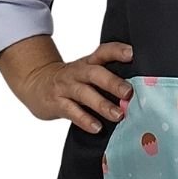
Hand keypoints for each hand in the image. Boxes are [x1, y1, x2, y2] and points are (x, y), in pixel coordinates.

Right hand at [17, 40, 136, 132]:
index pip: (104, 52)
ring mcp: (66, 87)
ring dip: (102, 105)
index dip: (118, 51)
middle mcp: (77, 72)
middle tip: (128, 93)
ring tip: (118, 115)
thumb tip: (141, 89)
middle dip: (112, 83)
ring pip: (84, 94)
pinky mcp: (57, 103)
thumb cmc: (72, 80)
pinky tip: (97, 127)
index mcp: (88, 63)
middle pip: (95, 74)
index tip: (133, 53)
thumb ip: (108, 76)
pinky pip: (71, 111)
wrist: (35, 83)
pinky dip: (85, 120)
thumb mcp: (87, 71)